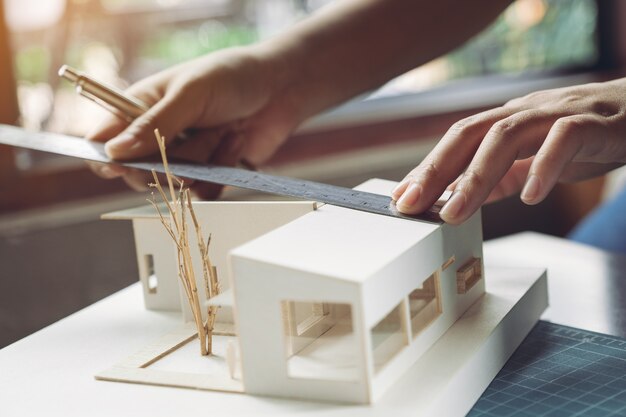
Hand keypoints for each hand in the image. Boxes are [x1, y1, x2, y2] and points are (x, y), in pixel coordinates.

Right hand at [86, 46, 301, 197]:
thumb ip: (154, 124)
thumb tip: (114, 152)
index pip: (106, 140)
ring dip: (204, 159)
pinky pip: (205, 192)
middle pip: (139, 172)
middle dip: (166, 164)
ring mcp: (185, 157)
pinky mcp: (210, 174)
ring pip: (176, 183)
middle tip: (187, 148)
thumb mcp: (191, 93)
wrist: (281, 90)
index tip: (117, 166)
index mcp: (140, 107)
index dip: (106, 157)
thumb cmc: (232, 78)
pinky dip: (223, 171)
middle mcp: (158, 136)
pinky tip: (237, 143)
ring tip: (225, 130)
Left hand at [392, 78, 625, 223]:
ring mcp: (557, 113)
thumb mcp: (536, 157)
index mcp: (508, 121)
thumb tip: (466, 195)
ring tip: (454, 212)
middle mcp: (525, 112)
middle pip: (470, 133)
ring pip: (506, 135)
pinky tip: (528, 196)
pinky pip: (563, 139)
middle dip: (435, 169)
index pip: (458, 141)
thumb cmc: (587, 134)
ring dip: (476, 176)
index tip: (401, 198)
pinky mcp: (593, 123)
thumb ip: (504, 174)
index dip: (427, 167)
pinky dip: (543, 166)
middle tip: (410, 204)